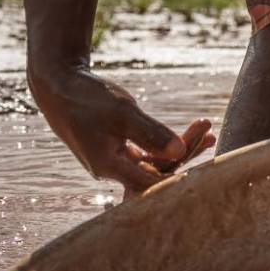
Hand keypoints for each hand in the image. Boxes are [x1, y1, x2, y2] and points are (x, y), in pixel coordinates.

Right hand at [28, 64, 214, 199]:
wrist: (59, 85)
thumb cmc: (87, 97)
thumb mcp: (123, 113)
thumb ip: (151, 133)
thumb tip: (179, 152)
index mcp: (108, 167)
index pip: (151, 185)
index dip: (179, 180)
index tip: (205, 167)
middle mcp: (111, 170)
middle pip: (157, 172)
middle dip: (186, 153)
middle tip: (210, 133)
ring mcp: (114, 161)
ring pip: (154, 162)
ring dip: (181, 148)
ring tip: (208, 132)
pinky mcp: (117, 150)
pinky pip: (148, 154)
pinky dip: (167, 144)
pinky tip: (193, 134)